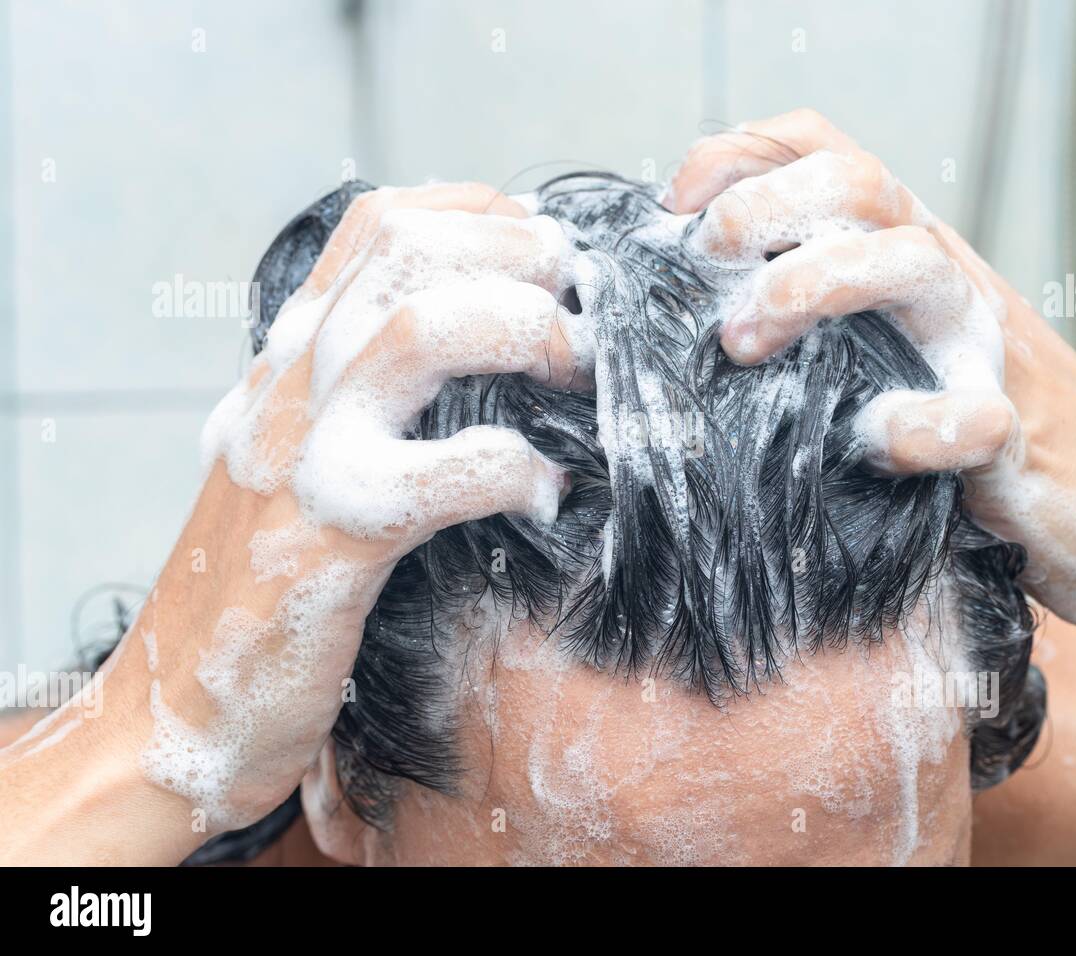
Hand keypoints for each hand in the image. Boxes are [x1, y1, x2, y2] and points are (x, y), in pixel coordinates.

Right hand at [0, 183, 588, 861]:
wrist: (175, 709)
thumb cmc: (262, 585)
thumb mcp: (295, 456)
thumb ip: (357, 395)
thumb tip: (465, 347)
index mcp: (290, 360)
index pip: (381, 226)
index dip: (482, 214)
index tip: (545, 248)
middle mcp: (289, 387)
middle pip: (409, 253)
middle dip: (520, 258)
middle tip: (585, 303)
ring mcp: (303, 457)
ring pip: (420, 332)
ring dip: (525, 332)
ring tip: (578, 371)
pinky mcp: (332, 541)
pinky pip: (443, 473)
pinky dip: (513, 468)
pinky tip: (544, 489)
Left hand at [667, 110, 1075, 708]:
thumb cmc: (986, 443)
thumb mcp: (893, 362)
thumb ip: (825, 333)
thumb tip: (695, 326)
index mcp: (906, 259)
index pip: (826, 153)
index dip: (741, 158)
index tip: (674, 210)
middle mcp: (948, 283)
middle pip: (858, 183)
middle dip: (763, 208)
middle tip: (702, 264)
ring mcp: (986, 350)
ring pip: (908, 262)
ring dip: (809, 285)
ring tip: (741, 344)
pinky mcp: (1016, 436)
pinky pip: (970, 414)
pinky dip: (916, 426)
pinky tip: (876, 442)